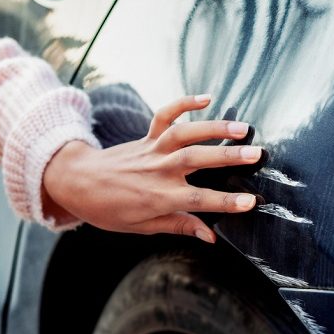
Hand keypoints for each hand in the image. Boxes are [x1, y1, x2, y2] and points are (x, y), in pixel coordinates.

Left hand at [43, 94, 260, 243]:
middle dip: (227, 158)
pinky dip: (183, 104)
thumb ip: (177, 226)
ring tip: (242, 128)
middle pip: (195, 161)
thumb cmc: (107, 209)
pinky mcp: (145, 137)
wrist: (76, 182)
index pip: (196, 200)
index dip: (224, 202)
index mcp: (157, 197)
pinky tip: (205, 98)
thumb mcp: (140, 227)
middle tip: (257, 155)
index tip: (250, 202)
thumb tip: (210, 236)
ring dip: (213, 129)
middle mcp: (156, 170)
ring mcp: (151, 150)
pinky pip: (164, 116)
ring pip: (184, 134)